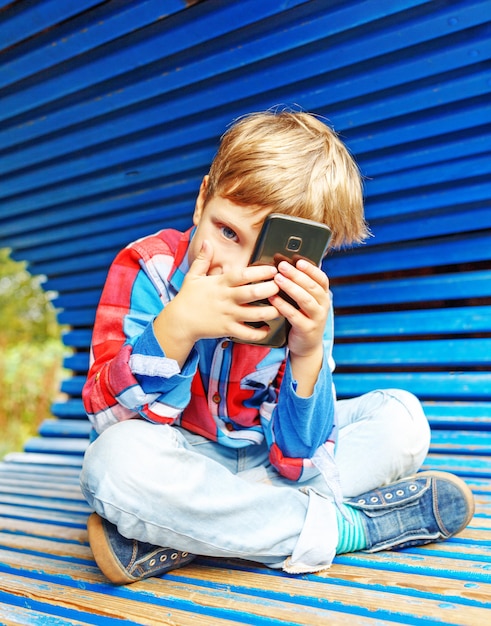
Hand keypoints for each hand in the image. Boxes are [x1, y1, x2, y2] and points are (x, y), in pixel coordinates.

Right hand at [154, 240, 280, 364]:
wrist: (179, 322)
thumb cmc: (188, 298)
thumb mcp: (193, 276)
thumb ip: (203, 259)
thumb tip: (208, 242)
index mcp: (221, 283)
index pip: (243, 275)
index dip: (260, 272)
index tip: (273, 269)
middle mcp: (227, 299)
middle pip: (253, 294)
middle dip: (271, 289)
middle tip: (282, 286)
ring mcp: (228, 315)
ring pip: (255, 315)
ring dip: (271, 311)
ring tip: (281, 307)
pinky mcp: (228, 330)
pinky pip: (247, 334)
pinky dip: (260, 333)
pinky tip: (267, 328)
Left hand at [269, 259, 330, 394]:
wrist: (306, 346)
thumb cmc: (302, 318)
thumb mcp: (306, 302)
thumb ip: (301, 287)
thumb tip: (287, 266)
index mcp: (323, 296)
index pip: (322, 279)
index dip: (311, 269)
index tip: (298, 261)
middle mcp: (323, 306)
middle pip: (312, 287)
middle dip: (296, 275)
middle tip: (282, 266)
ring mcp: (316, 318)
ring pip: (305, 300)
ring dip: (291, 287)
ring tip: (277, 279)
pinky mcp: (306, 329)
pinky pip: (294, 315)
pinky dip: (283, 305)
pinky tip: (273, 298)